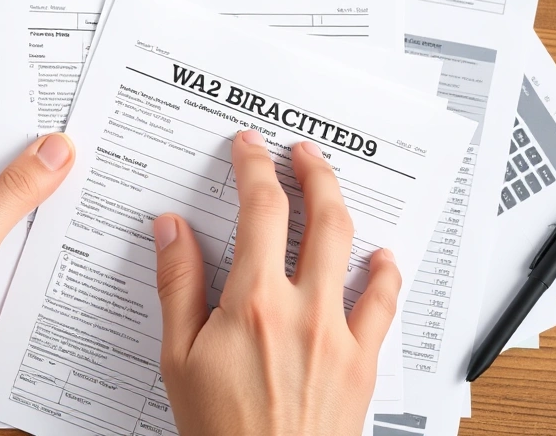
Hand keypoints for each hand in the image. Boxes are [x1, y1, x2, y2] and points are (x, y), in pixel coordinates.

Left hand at [0, 72, 74, 379]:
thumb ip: (15, 192)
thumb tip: (57, 149)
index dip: (10, 77)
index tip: (54, 70)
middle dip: (38, 124)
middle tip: (85, 117)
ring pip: (6, 164)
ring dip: (39, 165)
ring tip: (85, 156)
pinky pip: (7, 197)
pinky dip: (33, 197)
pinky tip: (65, 198)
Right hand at [153, 130, 401, 435]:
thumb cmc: (220, 429)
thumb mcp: (179, 358)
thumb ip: (178, 285)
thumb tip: (170, 230)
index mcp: (253, 303)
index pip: (261, 210)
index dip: (254, 168)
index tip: (249, 148)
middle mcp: (304, 309)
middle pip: (319, 216)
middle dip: (311, 172)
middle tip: (300, 152)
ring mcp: (340, 333)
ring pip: (352, 248)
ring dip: (342, 206)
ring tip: (331, 186)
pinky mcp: (362, 361)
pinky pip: (384, 305)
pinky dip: (386, 273)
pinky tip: (381, 258)